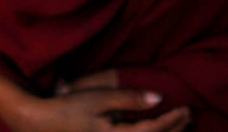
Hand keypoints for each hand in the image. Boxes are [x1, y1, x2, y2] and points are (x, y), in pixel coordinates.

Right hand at [6, 82, 191, 131]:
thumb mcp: (100, 98)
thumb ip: (129, 99)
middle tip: (189, 117)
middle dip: (173, 131)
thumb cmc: (68, 109)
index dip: (172, 120)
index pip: (153, 131)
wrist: (39, 124)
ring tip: (179, 127)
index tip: (185, 108)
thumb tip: (158, 99)